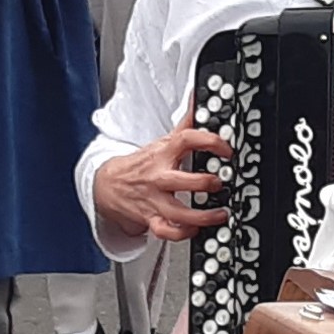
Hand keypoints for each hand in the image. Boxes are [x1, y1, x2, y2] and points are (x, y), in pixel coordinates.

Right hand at [92, 109, 233, 241]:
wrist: (107, 184)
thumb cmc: (142, 164)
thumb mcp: (162, 142)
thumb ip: (184, 125)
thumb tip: (197, 99)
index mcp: (163, 154)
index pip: (185, 140)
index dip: (209, 141)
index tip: (227, 149)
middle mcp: (159, 178)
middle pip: (182, 181)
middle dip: (205, 183)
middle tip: (220, 183)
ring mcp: (154, 200)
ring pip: (178, 212)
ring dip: (202, 217)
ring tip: (221, 213)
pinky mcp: (151, 219)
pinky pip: (166, 232)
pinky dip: (182, 234)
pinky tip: (195, 229)